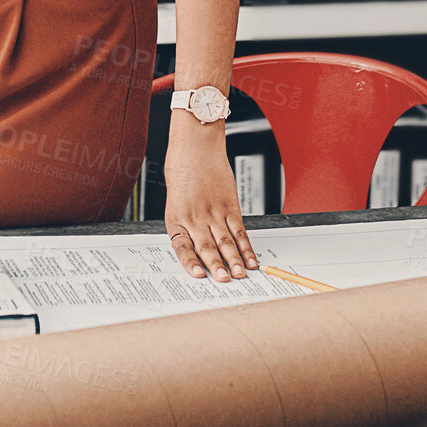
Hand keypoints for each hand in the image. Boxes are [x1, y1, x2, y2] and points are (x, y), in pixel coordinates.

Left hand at [163, 121, 259, 280]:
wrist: (195, 145)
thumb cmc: (182, 169)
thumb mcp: (175, 199)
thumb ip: (186, 223)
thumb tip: (197, 247)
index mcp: (176, 217)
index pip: (182, 246)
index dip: (190, 262)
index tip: (198, 275)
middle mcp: (194, 216)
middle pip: (207, 246)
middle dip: (216, 266)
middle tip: (224, 280)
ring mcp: (213, 211)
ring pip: (225, 241)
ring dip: (234, 260)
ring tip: (239, 275)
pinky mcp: (230, 205)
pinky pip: (239, 230)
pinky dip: (246, 247)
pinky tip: (250, 259)